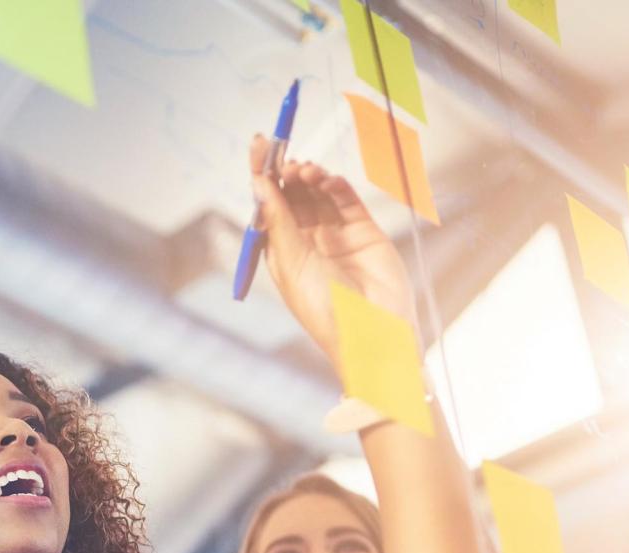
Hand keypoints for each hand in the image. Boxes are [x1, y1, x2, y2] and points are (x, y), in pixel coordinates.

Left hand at [249, 134, 414, 364]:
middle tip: (285, 155)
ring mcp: (335, 235)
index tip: (257, 144)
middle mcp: (306, 241)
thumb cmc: (323, 308)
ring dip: (310, 177)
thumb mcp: (292, 263)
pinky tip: (328, 180)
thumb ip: (279, 221)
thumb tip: (259, 184)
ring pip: (319, 194)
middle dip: (286, 172)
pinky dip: (337, 185)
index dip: (261, 175)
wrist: (371, 331)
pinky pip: (347, 201)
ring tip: (306, 170)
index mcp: (280, 252)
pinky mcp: (364, 232)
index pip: (268, 206)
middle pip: (292, 195)